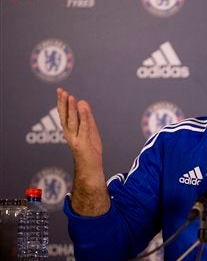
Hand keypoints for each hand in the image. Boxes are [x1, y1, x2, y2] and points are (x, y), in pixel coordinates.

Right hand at [56, 88, 108, 214]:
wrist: (91, 169)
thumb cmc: (90, 151)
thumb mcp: (90, 130)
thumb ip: (87, 117)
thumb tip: (83, 102)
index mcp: (71, 132)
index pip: (65, 115)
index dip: (62, 103)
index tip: (61, 91)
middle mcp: (70, 135)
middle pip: (65, 117)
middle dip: (63, 103)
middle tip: (61, 91)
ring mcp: (76, 139)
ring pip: (72, 121)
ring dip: (71, 108)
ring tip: (70, 96)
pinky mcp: (83, 143)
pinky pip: (83, 128)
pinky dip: (83, 117)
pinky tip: (82, 108)